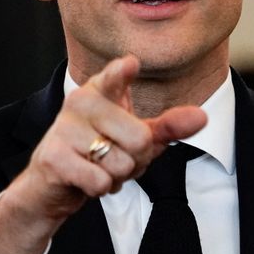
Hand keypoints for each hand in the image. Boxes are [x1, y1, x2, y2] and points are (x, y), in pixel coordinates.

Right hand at [0, 55, 206, 253]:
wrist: (51, 184)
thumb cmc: (98, 153)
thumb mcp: (137, 138)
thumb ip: (168, 127)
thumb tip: (202, 117)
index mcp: (103, 90)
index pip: (115, 76)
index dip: (123, 73)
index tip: (131, 64)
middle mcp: (81, 101)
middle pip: (139, 139)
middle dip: (136, 161)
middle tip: (114, 158)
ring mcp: (64, 127)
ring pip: (120, 163)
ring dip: (116, 177)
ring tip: (98, 168)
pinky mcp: (53, 156)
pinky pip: (100, 180)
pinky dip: (100, 189)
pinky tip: (85, 180)